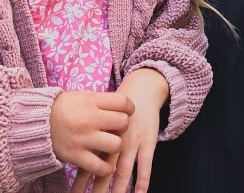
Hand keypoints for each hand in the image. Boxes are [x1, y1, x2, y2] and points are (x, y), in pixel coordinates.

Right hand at [50, 91, 134, 177]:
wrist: (38, 122)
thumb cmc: (65, 108)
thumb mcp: (84, 97)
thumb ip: (102, 102)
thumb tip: (124, 107)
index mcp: (92, 101)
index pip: (123, 103)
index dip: (130, 108)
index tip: (128, 111)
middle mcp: (90, 119)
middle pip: (123, 123)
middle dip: (123, 126)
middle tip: (117, 128)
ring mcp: (84, 139)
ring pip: (116, 145)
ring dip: (116, 146)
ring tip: (110, 144)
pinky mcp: (76, 156)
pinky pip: (100, 167)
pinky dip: (106, 168)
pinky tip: (107, 165)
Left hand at [91, 69, 169, 192]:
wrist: (141, 89)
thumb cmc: (117, 107)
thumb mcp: (99, 115)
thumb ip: (88, 133)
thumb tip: (67, 150)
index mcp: (100, 135)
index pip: (88, 162)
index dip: (80, 181)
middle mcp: (115, 140)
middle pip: (104, 170)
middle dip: (97, 190)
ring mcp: (132, 142)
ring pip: (123, 169)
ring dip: (118, 189)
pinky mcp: (147, 141)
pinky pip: (145, 163)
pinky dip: (143, 179)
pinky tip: (139, 192)